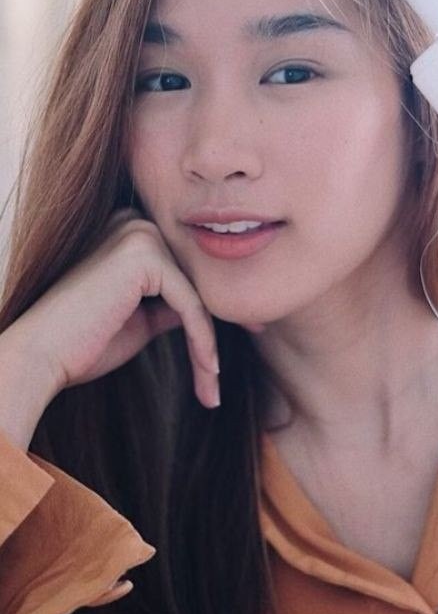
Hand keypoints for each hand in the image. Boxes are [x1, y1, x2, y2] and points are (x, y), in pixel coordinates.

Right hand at [4, 208, 219, 408]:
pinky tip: (209, 372)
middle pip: (196, 284)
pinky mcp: (145, 255)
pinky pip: (190, 304)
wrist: (39, 357)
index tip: (222, 357)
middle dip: (212, 333)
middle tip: (222, 379)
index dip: (206, 318)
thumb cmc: (83, 344)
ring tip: (212, 390)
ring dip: (208, 346)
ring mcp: (140, 235)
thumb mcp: (140, 320)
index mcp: (130, 233)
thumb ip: (170, 306)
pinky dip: (202, 341)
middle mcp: (136, 223)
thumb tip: (205, 307)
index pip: (185, 278)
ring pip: (198, 297)